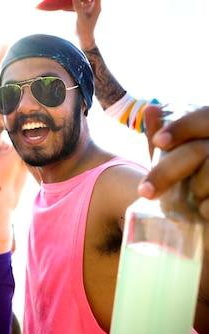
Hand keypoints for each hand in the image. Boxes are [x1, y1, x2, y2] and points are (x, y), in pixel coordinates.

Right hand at [73, 0, 99, 49]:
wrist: (84, 38)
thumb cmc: (85, 29)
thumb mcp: (81, 17)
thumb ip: (78, 7)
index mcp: (96, 7)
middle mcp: (93, 6)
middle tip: (76, 0)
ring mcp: (88, 8)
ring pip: (83, 0)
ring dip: (78, 0)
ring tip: (71, 1)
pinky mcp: (83, 11)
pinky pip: (79, 5)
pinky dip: (74, 4)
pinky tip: (67, 5)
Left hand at [138, 105, 208, 220]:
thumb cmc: (196, 178)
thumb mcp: (178, 156)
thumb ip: (164, 134)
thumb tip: (150, 108)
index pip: (206, 116)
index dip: (183, 127)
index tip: (159, 142)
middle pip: (200, 150)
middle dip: (167, 172)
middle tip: (146, 192)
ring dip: (195, 190)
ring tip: (194, 199)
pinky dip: (207, 209)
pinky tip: (205, 211)